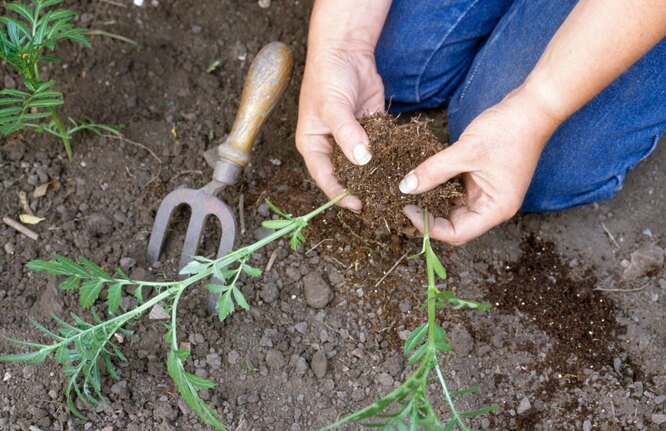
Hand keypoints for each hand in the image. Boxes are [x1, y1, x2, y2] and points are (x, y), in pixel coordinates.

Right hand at [295, 43, 384, 210]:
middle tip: (381, 203)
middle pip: (345, 175)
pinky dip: (389, 157)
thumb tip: (362, 160)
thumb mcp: (333, 107)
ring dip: (377, 175)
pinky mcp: (369, 130)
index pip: (324, 177)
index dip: (340, 194)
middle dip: (361, 188)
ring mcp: (351, 139)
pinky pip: (379, 148)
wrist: (346, 51)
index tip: (358, 205)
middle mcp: (331, 146)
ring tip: (394, 190)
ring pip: (364, 164)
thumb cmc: (328, 77)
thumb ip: (347, 134)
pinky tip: (403, 167)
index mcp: (313, 145)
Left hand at [400, 89, 561, 244]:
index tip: (408, 209)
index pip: (457, 233)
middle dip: (428, 218)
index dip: (429, 227)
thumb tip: (406, 187)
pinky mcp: (483, 180)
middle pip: (454, 225)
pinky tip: (423, 179)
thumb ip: (433, 171)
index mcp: (495, 209)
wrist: (532, 108)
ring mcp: (488, 193)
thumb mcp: (465, 151)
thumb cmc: (507, 131)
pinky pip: (457, 192)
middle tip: (402, 205)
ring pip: (453, 208)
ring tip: (409, 193)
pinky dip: (440, 187)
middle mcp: (493, 206)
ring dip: (432, 202)